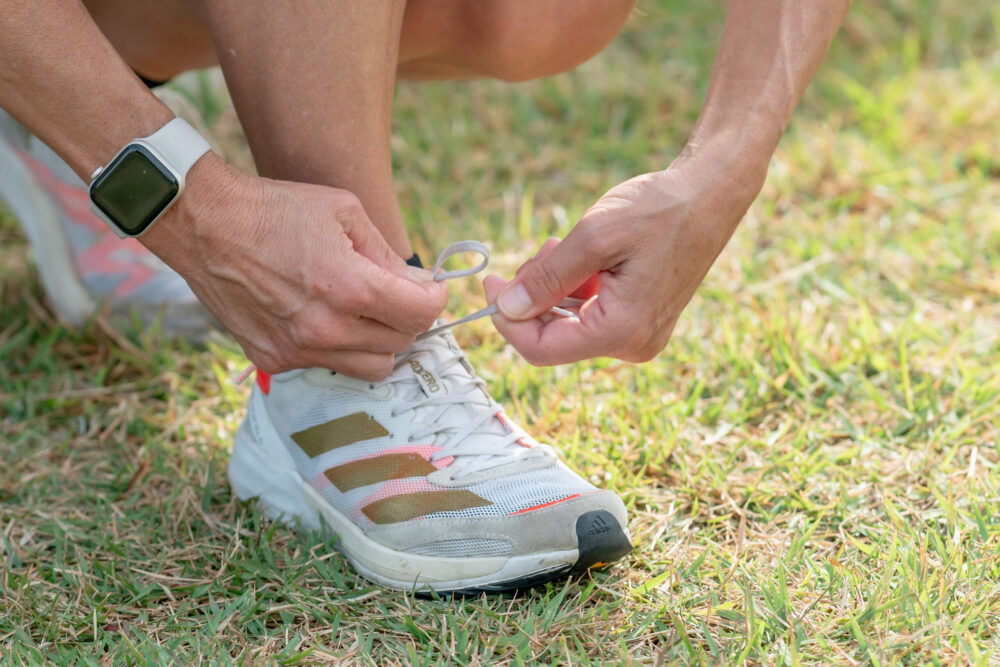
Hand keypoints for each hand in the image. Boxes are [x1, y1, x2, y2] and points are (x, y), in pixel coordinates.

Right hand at [143, 154, 448, 378]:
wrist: (205, 225)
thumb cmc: (276, 209)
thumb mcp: (345, 211)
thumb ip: (387, 254)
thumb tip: (420, 284)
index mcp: (350, 288)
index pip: (421, 314)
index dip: (435, 298)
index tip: (430, 287)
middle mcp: (326, 328)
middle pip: (402, 343)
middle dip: (408, 317)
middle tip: (396, 293)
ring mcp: (299, 350)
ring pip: (373, 367)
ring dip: (380, 341)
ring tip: (365, 312)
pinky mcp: (274, 361)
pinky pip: (329, 367)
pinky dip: (339, 348)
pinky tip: (325, 318)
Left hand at [482, 164, 758, 364]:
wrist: (711, 195)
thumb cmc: (658, 210)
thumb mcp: (593, 237)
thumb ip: (548, 278)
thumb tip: (507, 309)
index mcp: (620, 331)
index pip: (540, 348)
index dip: (507, 320)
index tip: (491, 282)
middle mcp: (632, 345)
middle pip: (553, 337)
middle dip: (534, 296)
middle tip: (543, 248)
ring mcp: (638, 336)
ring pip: (568, 325)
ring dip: (553, 288)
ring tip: (563, 245)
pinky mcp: (640, 321)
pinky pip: (590, 316)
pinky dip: (574, 289)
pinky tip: (582, 257)